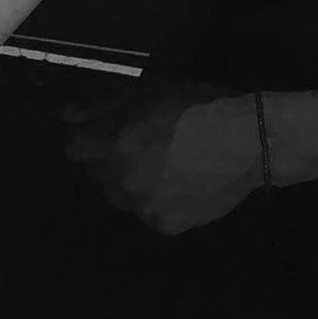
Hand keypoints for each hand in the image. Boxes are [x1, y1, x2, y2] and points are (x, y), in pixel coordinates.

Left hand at [63, 81, 262, 235]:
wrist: (249, 141)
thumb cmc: (201, 105)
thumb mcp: (153, 92)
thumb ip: (105, 106)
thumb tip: (68, 116)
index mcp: (116, 143)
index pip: (73, 147)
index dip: (85, 137)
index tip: (100, 132)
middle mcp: (122, 180)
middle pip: (97, 172)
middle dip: (110, 158)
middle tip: (141, 144)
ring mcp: (143, 208)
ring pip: (121, 195)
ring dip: (131, 181)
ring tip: (163, 164)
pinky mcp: (165, 226)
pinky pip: (148, 212)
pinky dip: (157, 199)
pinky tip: (181, 183)